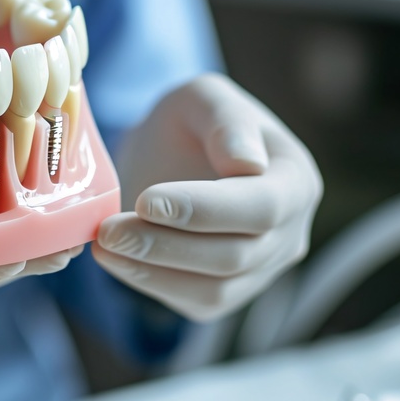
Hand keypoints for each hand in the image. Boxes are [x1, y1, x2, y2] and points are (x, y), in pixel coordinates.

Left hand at [93, 73, 321, 320]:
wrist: (171, 154)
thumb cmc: (192, 121)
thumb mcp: (204, 98)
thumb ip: (227, 122)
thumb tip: (246, 164)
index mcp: (295, 181)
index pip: (261, 207)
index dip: (205, 209)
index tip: (145, 201)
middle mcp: (289, 233)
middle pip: (236, 255)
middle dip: (166, 245)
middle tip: (109, 231)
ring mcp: (261, 270)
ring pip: (215, 290)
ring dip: (153, 271)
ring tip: (104, 246)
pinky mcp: (226, 293)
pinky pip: (194, 302)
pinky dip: (151, 284)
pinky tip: (117, 260)